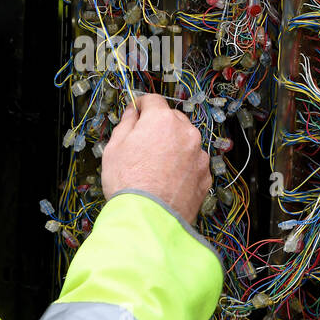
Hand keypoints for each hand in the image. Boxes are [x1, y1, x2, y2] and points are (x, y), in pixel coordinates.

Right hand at [101, 93, 211, 225]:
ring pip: (186, 141)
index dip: (142, 105)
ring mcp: (199, 155)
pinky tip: (169, 180)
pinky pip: (193, 163)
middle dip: (160, 126)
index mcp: (162, 120)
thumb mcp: (114, 147)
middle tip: (144, 143)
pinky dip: (184, 166)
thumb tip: (133, 112)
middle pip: (173, 119)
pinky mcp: (205, 176)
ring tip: (157, 166)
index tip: (137, 112)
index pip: (153, 100)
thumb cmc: (127, 182)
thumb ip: (126, 123)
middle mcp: (186, 133)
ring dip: (174, 146)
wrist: (147, 219)